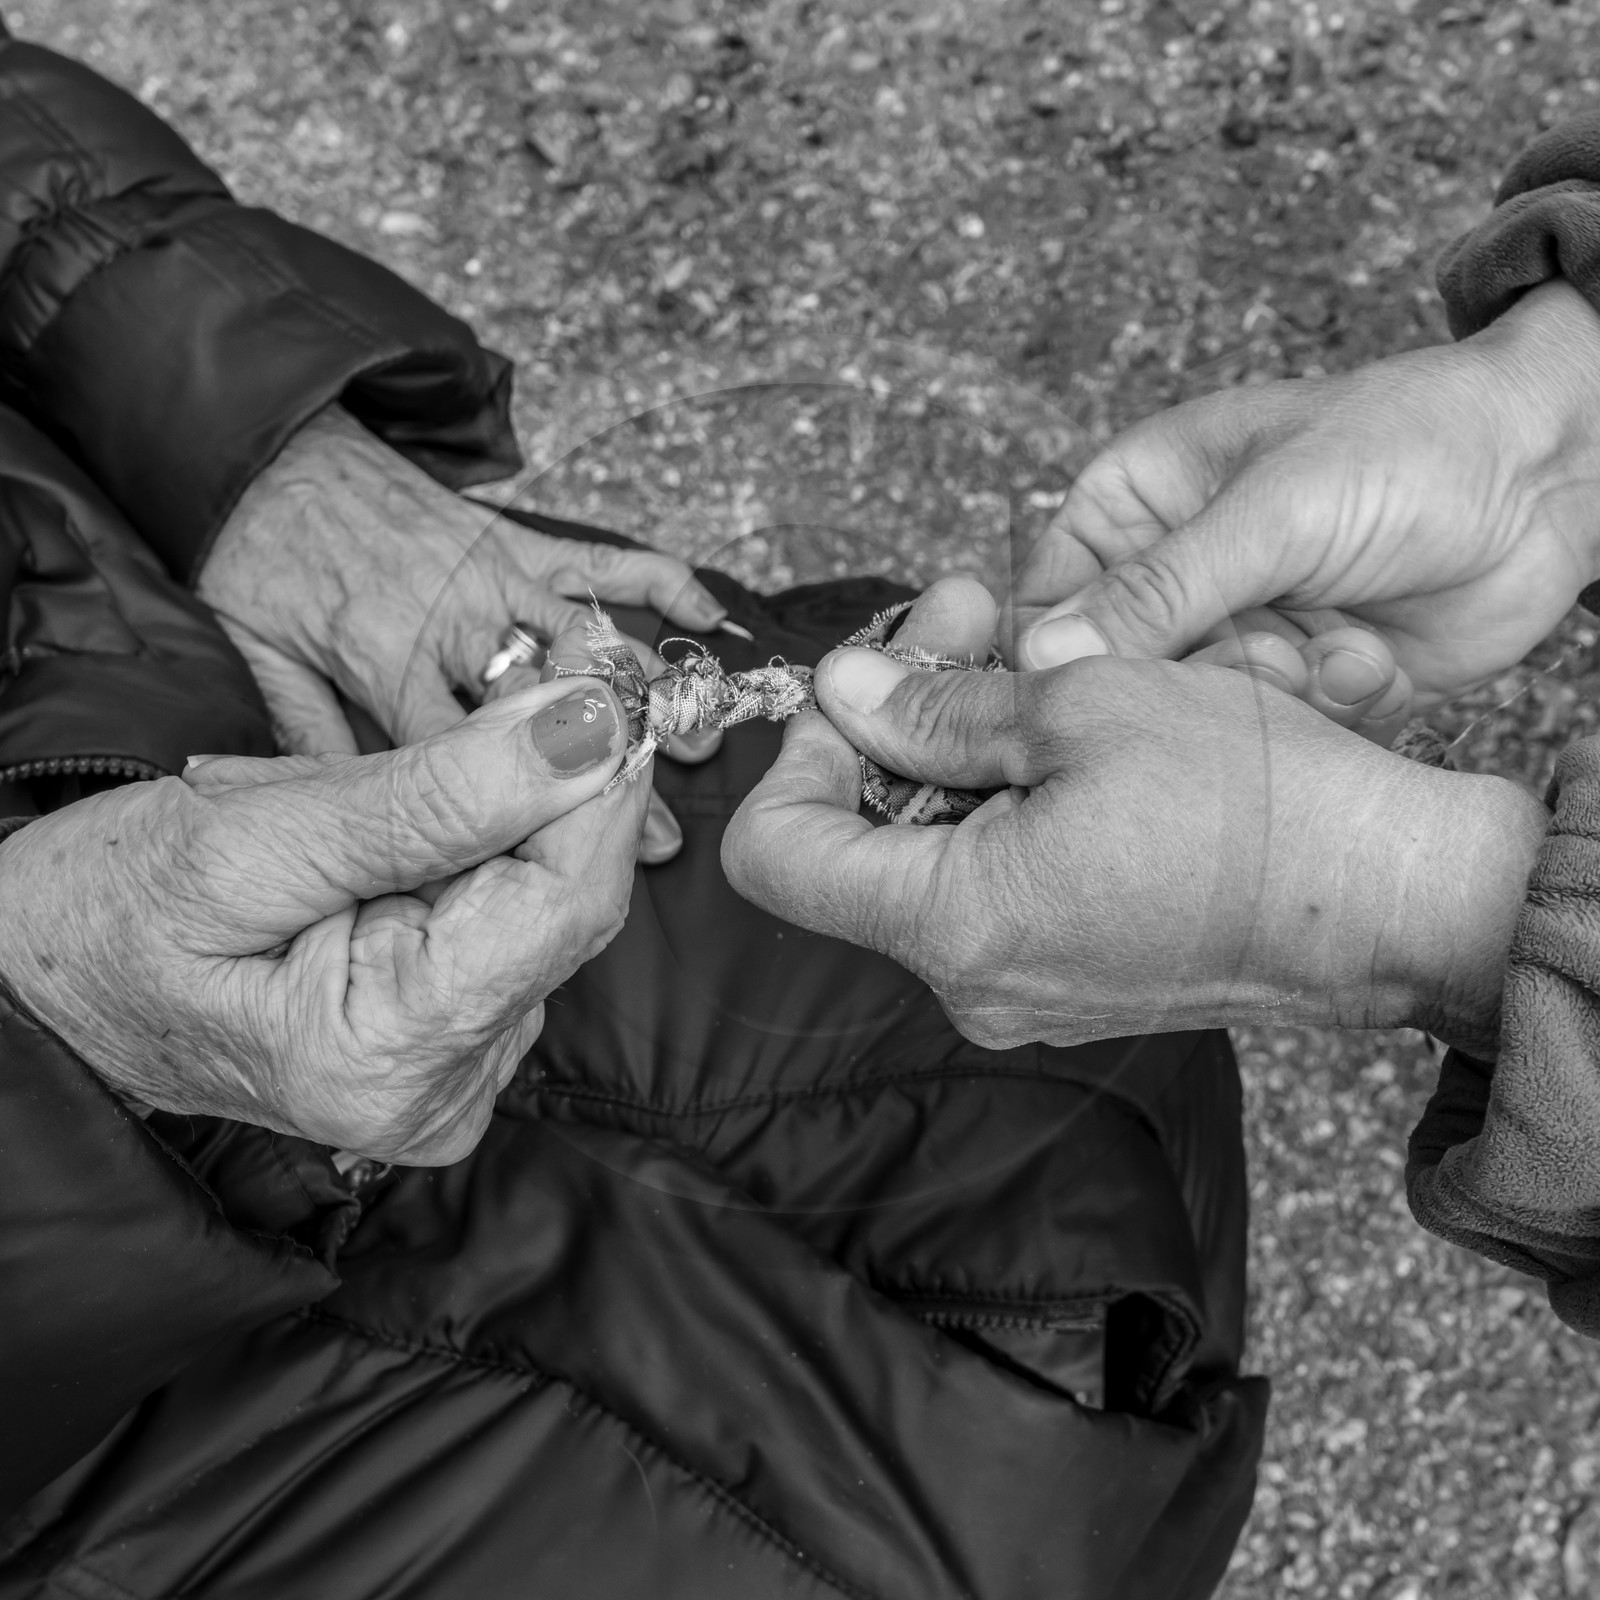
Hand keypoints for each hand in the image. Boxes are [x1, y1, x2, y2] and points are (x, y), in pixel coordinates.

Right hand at [0, 676, 646, 1163]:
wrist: (32, 985)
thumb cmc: (100, 919)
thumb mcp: (250, 834)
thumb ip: (433, 796)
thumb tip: (588, 734)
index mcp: (386, 1061)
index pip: (565, 906)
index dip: (597, 782)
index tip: (597, 681)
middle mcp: (439, 1093)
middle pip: (561, 908)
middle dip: (533, 790)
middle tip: (487, 697)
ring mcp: (447, 1077)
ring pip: (533, 905)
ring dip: (476, 820)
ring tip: (345, 798)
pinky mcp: (446, 1046)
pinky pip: (497, 923)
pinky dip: (456, 856)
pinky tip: (365, 841)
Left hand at [198, 401, 720, 861]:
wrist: (267, 455)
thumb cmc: (264, 567)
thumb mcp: (260, 661)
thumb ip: (314, 737)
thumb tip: (354, 816)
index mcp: (386, 657)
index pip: (464, 751)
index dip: (525, 809)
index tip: (578, 857)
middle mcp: (454, 616)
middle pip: (548, 702)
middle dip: (608, 767)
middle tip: (663, 830)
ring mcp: (493, 572)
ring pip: (590, 636)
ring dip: (650, 689)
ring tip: (700, 741)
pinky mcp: (516, 538)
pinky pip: (598, 558)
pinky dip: (658, 578)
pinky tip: (707, 617)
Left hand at [724, 607, 1546, 1054]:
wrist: (1405, 901)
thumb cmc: (1264, 807)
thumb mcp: (1085, 708)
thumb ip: (937, 707)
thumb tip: (843, 690)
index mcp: (953, 926)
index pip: (774, 854)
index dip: (800, 752)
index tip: (868, 678)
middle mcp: (972, 982)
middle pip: (858, 843)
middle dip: (897, 716)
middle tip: (964, 611)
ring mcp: (1024, 991)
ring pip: (932, 855)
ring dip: (959, 747)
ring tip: (1032, 654)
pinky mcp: (1074, 979)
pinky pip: (997, 883)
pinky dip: (1007, 801)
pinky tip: (1068, 730)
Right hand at [1010, 280, 1599, 727]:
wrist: (1554, 475)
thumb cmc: (1409, 445)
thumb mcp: (1271, 511)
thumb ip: (1156, 593)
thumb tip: (1039, 664)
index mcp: (1135, 508)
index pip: (1044, 610)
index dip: (1056, 666)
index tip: (1095, 697)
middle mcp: (1175, 579)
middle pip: (1117, 683)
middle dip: (1198, 682)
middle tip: (1266, 650)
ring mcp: (1236, 634)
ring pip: (1195, 720)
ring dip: (1273, 696)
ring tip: (1338, 645)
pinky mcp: (1299, 683)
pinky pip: (1271, 736)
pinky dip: (1328, 708)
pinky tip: (1373, 657)